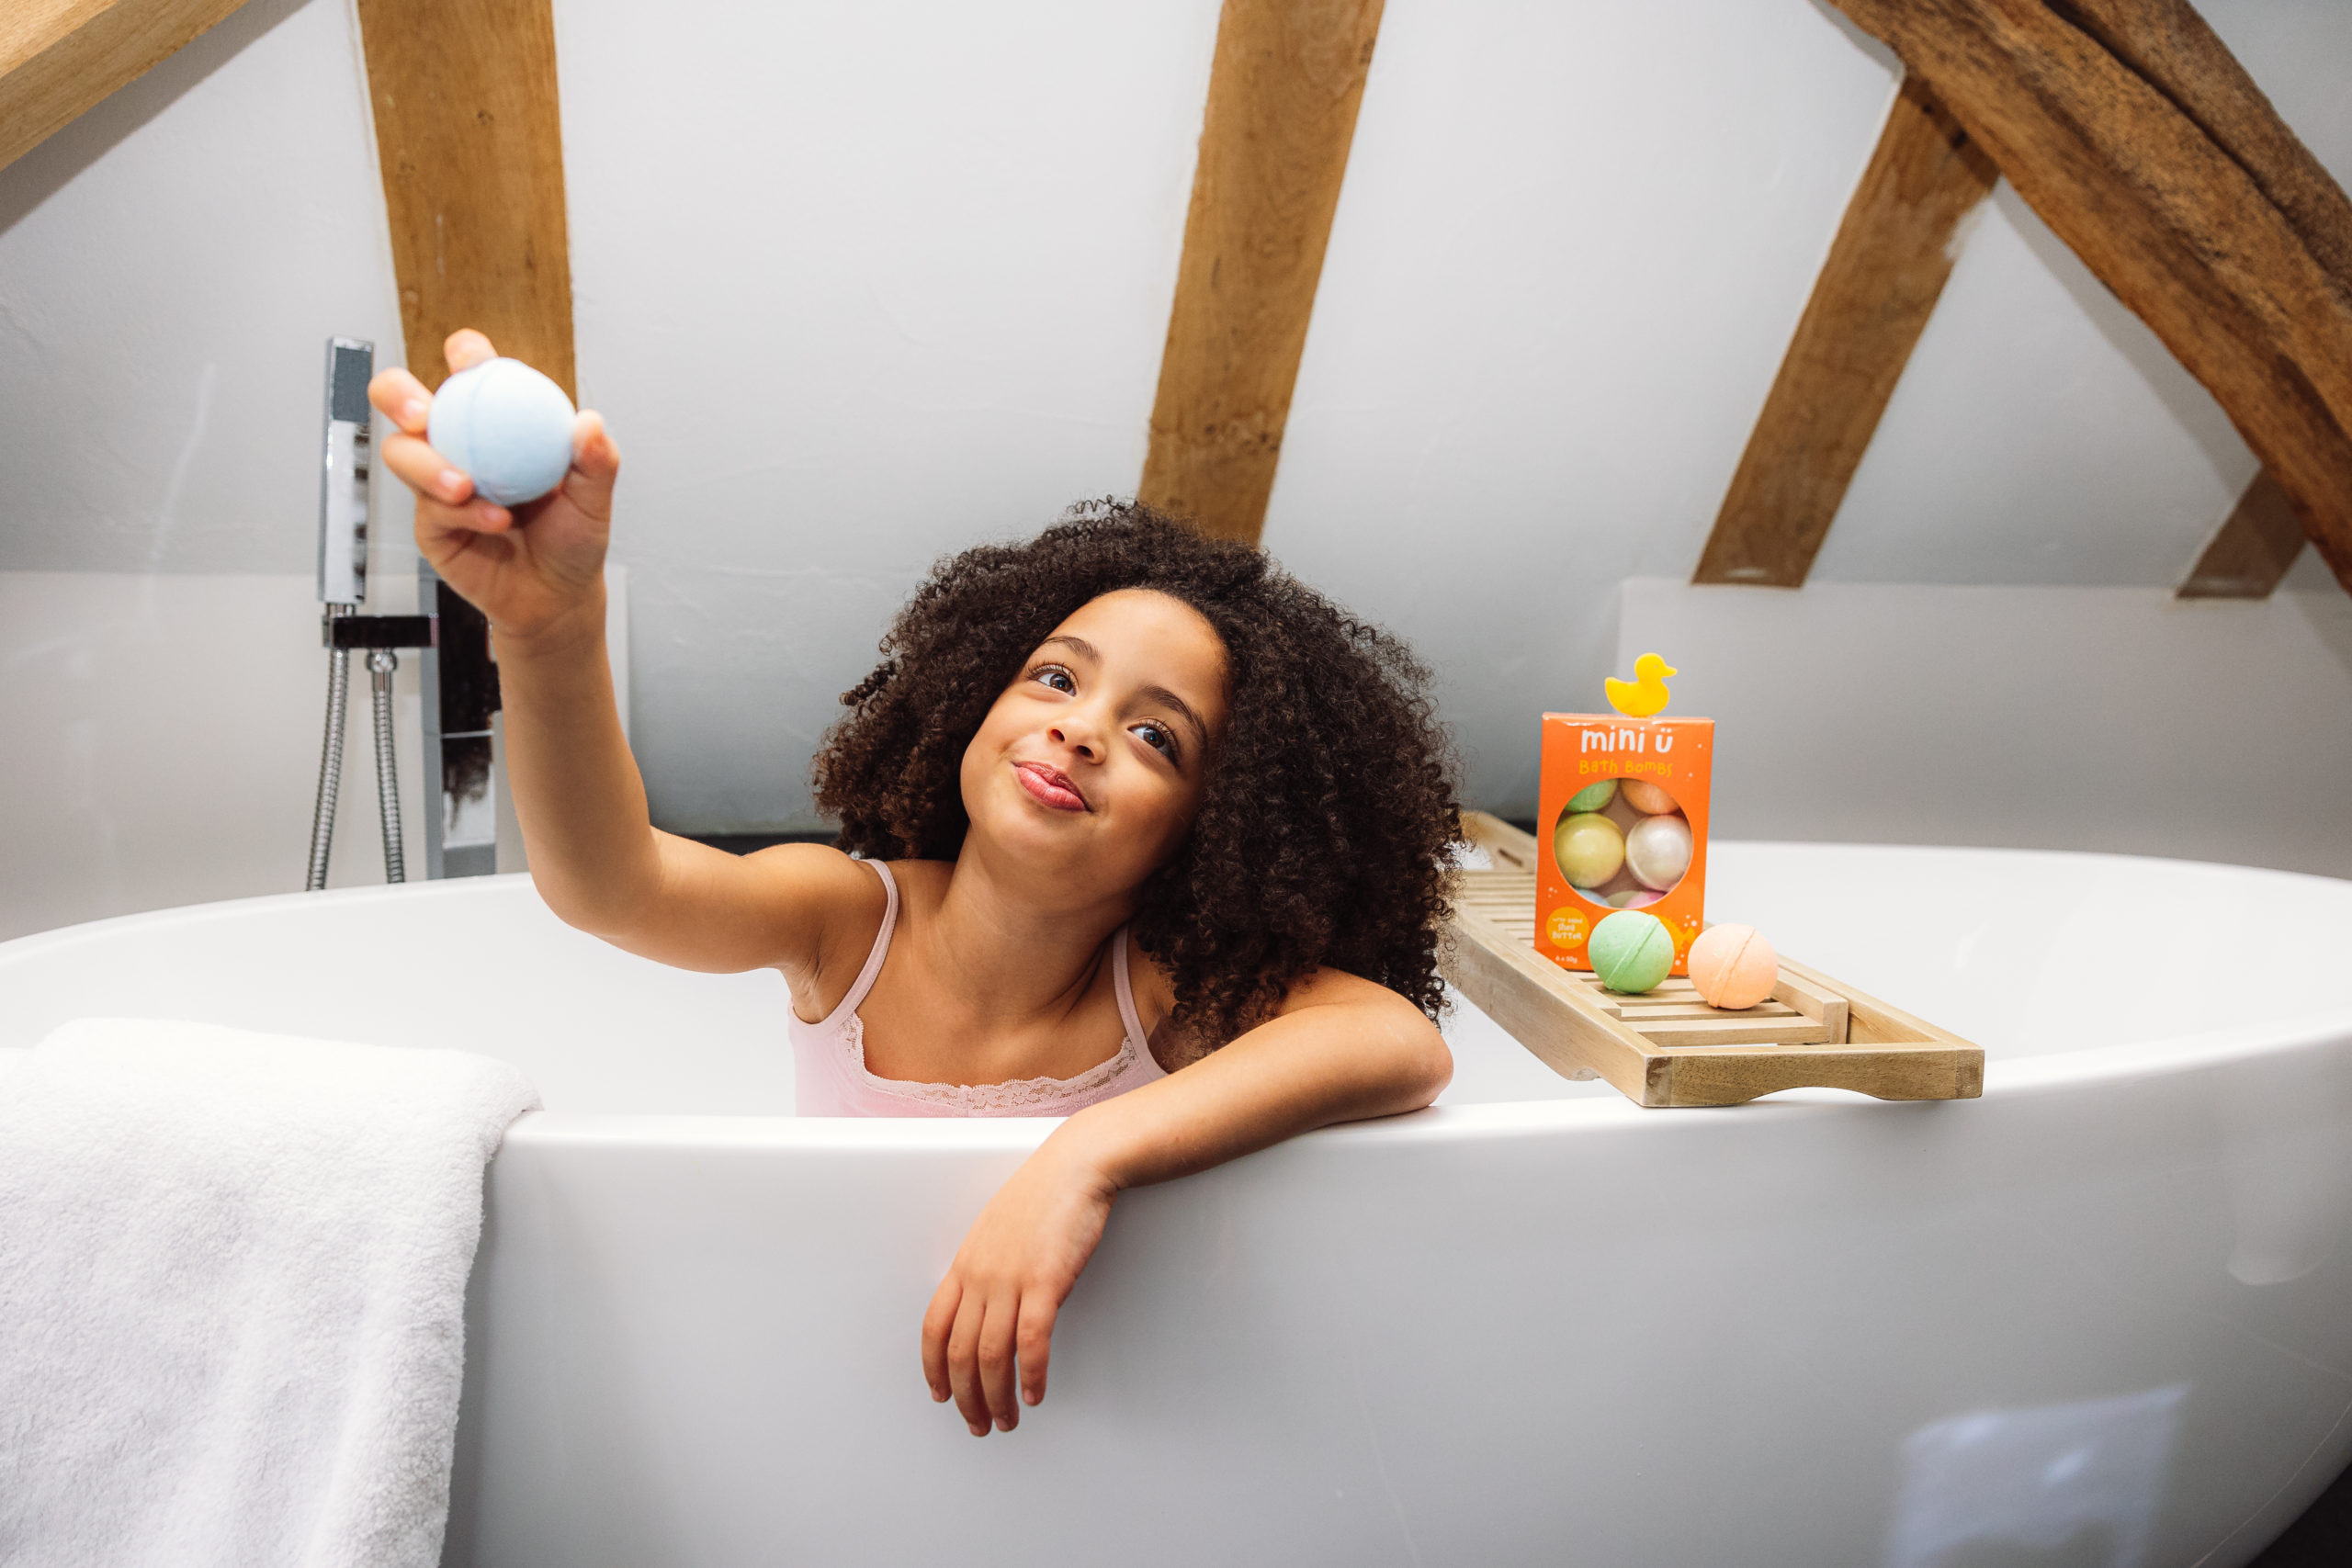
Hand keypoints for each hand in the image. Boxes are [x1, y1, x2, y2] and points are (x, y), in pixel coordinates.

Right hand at [367, 329, 619, 641]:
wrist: (558, 596)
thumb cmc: (572, 538)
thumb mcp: (593, 497)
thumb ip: (595, 460)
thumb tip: (588, 423)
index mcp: (494, 420)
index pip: (470, 372)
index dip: (463, 354)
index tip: (471, 361)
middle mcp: (457, 444)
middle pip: (402, 401)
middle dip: (397, 394)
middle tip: (421, 413)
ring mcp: (435, 483)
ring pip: (401, 454)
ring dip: (428, 465)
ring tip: (467, 486)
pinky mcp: (430, 524)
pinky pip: (430, 509)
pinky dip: (463, 512)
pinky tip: (495, 520)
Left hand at [920, 1139, 1117, 1434]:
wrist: (1076, 1166)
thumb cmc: (1043, 1194)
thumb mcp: (998, 1229)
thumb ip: (987, 1266)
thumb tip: (988, 1303)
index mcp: (965, 1263)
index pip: (934, 1327)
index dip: (934, 1368)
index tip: (941, 1395)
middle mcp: (980, 1275)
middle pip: (960, 1353)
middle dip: (966, 1398)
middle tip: (979, 1424)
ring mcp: (1010, 1279)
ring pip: (992, 1355)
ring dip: (997, 1397)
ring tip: (1007, 1420)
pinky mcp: (1045, 1281)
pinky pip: (1032, 1342)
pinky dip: (1032, 1375)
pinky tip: (1036, 1394)